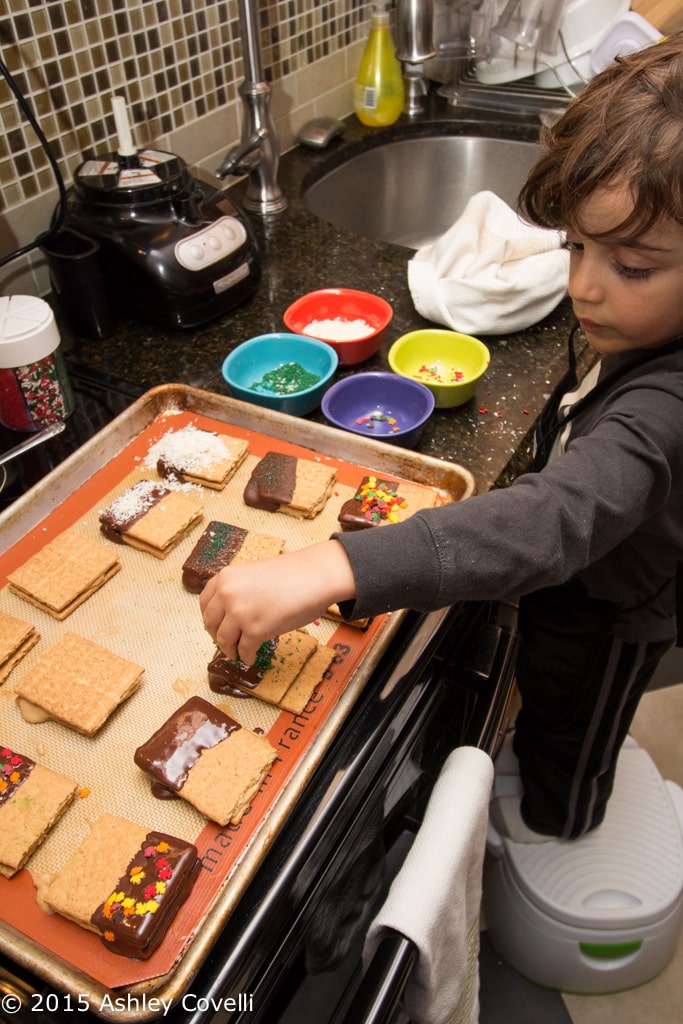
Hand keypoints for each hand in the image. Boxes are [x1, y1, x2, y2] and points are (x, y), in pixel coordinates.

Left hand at [199, 539, 356, 664]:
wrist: (315, 576)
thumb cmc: (292, 574)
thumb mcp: (253, 574)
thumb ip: (239, 590)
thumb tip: (231, 614)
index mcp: (226, 577)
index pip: (205, 602)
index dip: (209, 617)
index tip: (214, 625)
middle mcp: (227, 594)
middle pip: (211, 623)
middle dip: (217, 635)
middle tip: (225, 642)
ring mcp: (239, 613)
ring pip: (224, 639)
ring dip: (229, 649)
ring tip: (236, 653)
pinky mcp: (255, 630)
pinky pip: (244, 650)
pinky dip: (246, 656)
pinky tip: (251, 658)